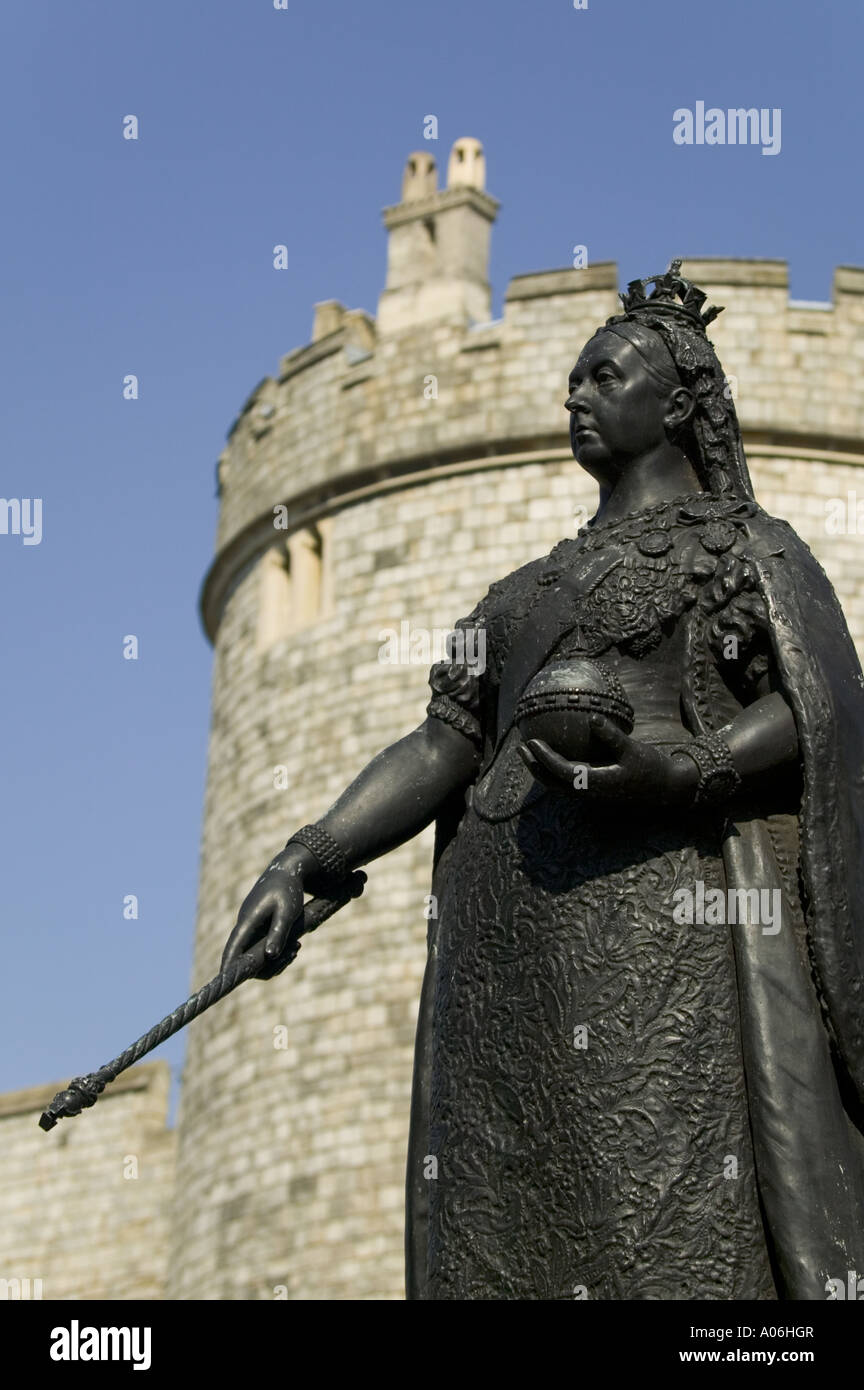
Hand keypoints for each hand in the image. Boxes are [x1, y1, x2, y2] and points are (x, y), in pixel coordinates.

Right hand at [220, 843, 315, 976]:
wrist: (287, 872)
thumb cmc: (287, 890)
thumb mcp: (287, 911)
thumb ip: (278, 933)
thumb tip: (269, 957)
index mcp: (248, 920)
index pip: (233, 947)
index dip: (228, 965)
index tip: (225, 980)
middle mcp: (246, 926)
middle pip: (246, 957)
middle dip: (269, 965)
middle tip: (293, 954)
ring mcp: (251, 929)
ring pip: (256, 955)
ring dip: (276, 959)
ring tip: (297, 948)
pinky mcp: (258, 929)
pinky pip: (263, 948)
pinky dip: (278, 952)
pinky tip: (294, 946)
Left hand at [518, 714, 697, 804]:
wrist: (664, 789)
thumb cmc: (650, 768)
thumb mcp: (633, 749)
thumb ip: (612, 736)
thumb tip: (593, 718)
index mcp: (596, 784)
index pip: (561, 772)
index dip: (544, 758)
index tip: (530, 742)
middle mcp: (589, 792)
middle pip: (552, 782)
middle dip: (534, 766)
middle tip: (520, 747)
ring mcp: (590, 792)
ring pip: (558, 784)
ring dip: (541, 769)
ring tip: (529, 751)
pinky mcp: (594, 789)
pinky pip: (567, 780)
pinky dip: (555, 768)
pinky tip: (554, 751)